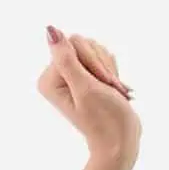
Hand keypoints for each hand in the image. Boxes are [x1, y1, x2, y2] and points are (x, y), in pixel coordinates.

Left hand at [38, 28, 140, 167]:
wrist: (120, 139)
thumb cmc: (104, 118)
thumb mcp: (84, 87)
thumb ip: (66, 59)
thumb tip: (50, 30)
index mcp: (48, 79)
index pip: (73, 43)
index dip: (93, 60)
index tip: (100, 83)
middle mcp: (56, 76)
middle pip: (84, 44)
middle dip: (102, 65)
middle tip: (107, 88)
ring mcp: (72, 76)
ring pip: (96, 49)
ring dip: (109, 69)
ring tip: (110, 91)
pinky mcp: (86, 76)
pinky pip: (103, 57)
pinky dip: (112, 71)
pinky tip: (112, 88)